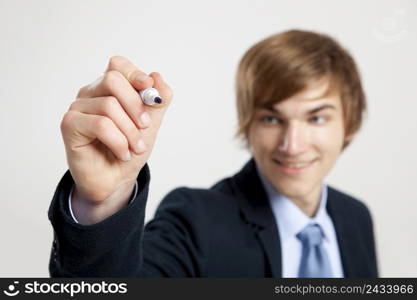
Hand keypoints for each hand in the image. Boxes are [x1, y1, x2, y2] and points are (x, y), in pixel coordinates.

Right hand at [60, 56, 172, 223]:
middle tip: (144, 128)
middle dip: (135, 106)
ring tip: (134, 148)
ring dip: (129, 132)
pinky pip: (100, 124)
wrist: (116, 180)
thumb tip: (157, 76)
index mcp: (109, 89)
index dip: (135, 75)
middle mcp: (91, 94)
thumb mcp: (151, 123)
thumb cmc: (130, 149)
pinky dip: (118, 142)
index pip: (118, 65)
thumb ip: (158, 100)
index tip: (150, 93)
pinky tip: (122, 154)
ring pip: (109, 105)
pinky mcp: (69, 124)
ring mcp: (78, 107)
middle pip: (113, 80)